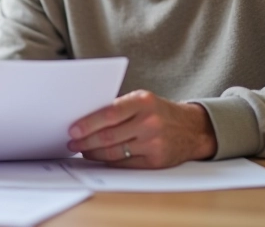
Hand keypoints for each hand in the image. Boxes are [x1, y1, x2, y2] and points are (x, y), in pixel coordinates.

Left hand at [67, 90, 216, 168]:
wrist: (192, 129)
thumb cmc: (160, 112)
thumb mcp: (142, 100)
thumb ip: (118, 107)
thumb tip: (85, 118)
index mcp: (143, 102)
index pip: (109, 113)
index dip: (88, 123)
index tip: (73, 130)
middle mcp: (149, 122)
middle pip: (108, 136)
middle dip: (85, 141)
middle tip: (72, 143)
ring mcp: (153, 143)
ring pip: (114, 152)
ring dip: (93, 153)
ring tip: (82, 150)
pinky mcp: (156, 161)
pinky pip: (125, 163)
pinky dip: (108, 161)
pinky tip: (99, 157)